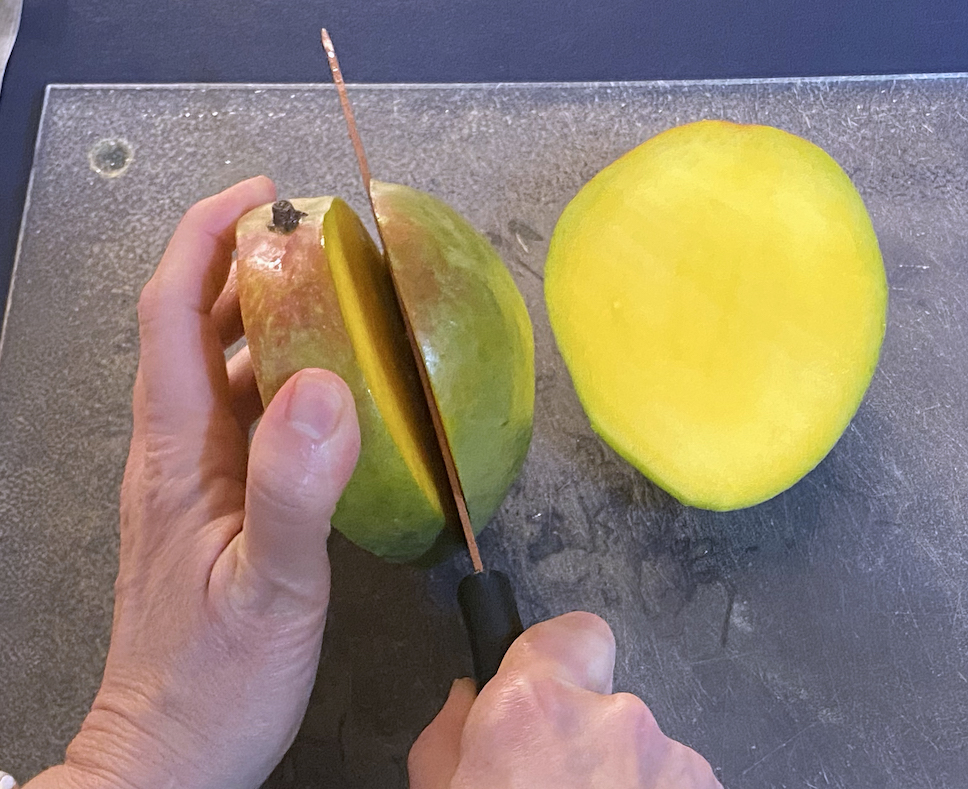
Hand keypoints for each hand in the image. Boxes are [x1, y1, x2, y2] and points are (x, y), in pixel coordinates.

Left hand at [26, 178, 360, 788]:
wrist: (169, 750)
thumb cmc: (214, 679)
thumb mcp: (268, 588)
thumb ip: (295, 491)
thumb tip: (328, 386)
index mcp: (174, 450)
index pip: (170, 312)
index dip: (207, 239)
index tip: (265, 199)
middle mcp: (172, 449)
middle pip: (189, 326)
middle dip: (239, 262)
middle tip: (314, 236)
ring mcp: (189, 477)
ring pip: (216, 368)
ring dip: (259, 316)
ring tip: (329, 293)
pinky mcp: (212, 503)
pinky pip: (240, 415)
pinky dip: (277, 376)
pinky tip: (328, 388)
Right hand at [408, 612, 720, 788]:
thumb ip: (452, 740)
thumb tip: (468, 700)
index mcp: (534, 711)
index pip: (572, 633)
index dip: (560, 657)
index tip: (549, 688)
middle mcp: (614, 721)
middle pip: (607, 707)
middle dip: (586, 747)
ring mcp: (673, 765)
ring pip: (647, 758)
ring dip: (626, 788)